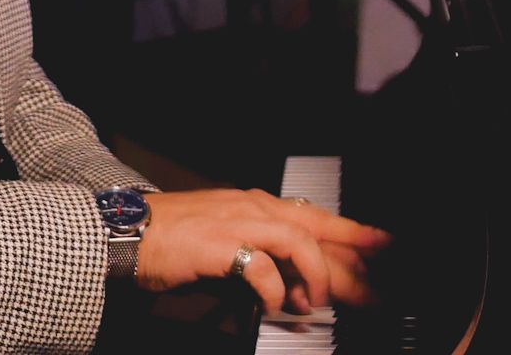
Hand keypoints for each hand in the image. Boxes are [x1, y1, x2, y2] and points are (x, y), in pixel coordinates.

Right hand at [137, 189, 390, 312]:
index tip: (383, 245)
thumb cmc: (172, 239)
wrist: (127, 232)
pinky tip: (274, 306)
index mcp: (256, 205)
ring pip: (298, 242)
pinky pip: (262, 267)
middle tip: (375, 291)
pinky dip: (274, 290)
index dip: (353, 232)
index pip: (316, 217)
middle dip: (350, 263)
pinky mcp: (220, 244)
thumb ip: (260, 259)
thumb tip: (290, 288)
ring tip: (313, 304)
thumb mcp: (225, 244)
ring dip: (314, 276)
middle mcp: (253, 207)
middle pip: (317, 230)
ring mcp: (237, 222)